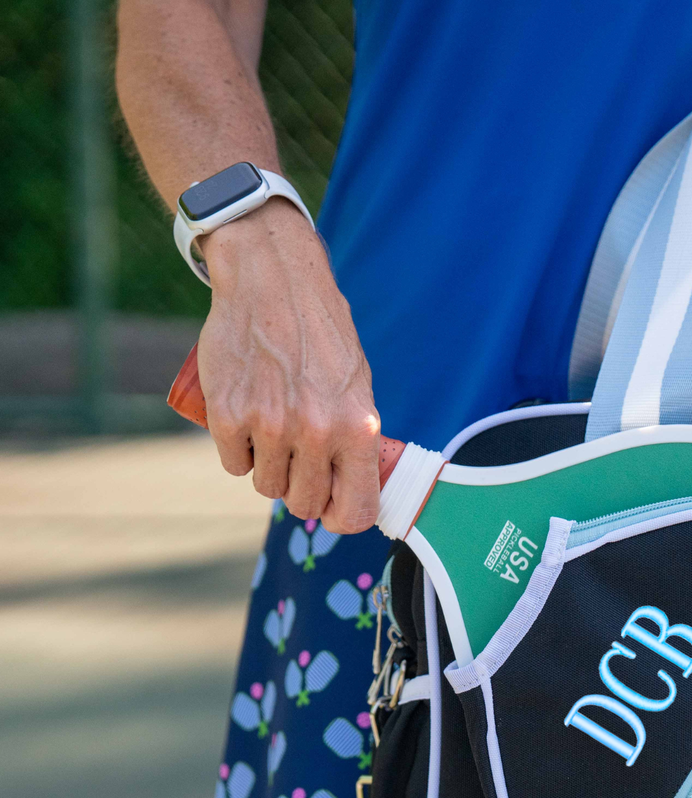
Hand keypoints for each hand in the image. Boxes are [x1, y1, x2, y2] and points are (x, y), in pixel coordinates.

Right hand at [197, 198, 381, 533]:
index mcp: (357, 428)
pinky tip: (245, 422)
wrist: (273, 280)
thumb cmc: (322, 336)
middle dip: (300, 491)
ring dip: (268, 470)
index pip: (354, 510)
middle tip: (296, 462)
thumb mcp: (357, 387)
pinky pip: (233, 463)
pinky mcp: (228, 415)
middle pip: (303, 502)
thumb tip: (345, 492)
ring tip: (272, 434)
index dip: (340, 518)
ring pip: (266, 486)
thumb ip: (353, 438)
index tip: (330, 509)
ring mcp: (270, 425)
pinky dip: (237, 452)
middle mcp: (316, 432)